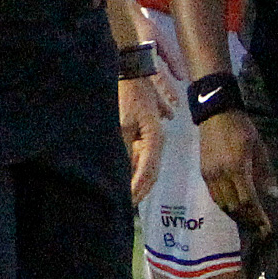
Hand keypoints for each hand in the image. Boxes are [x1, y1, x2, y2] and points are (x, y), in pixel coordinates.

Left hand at [121, 77, 164, 200]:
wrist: (130, 72)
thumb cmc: (126, 94)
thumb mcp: (121, 122)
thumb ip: (122, 147)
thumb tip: (120, 171)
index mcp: (155, 139)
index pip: (148, 171)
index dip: (137, 188)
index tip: (126, 201)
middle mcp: (157, 142)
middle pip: (150, 173)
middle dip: (139, 190)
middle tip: (124, 206)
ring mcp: (152, 139)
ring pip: (147, 168)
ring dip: (137, 182)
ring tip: (124, 198)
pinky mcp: (144, 136)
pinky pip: (141, 159)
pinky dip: (134, 172)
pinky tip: (125, 182)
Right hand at [197, 109, 270, 237]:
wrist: (215, 114)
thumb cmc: (242, 129)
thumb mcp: (259, 148)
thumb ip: (266, 173)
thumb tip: (274, 195)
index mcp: (238, 168)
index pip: (248, 200)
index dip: (257, 217)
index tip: (266, 228)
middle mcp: (222, 175)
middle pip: (234, 207)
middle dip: (248, 221)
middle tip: (259, 230)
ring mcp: (210, 175)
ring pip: (222, 205)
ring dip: (236, 216)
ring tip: (249, 222)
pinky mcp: (204, 174)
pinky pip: (215, 197)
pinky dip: (225, 206)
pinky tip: (235, 208)